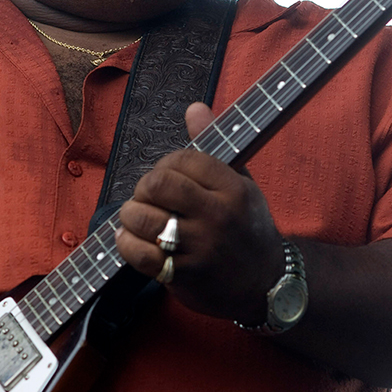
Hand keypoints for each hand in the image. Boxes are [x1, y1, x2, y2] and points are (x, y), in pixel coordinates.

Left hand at [116, 102, 285, 324]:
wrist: (264, 284)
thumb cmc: (248, 228)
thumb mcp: (241, 183)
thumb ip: (213, 146)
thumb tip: (194, 107)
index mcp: (233, 189)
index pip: (184, 159)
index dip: (166, 163)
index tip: (167, 174)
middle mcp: (217, 216)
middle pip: (159, 185)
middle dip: (144, 187)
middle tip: (147, 196)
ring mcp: (200, 247)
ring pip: (144, 218)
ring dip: (130, 215)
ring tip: (135, 216)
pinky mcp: (183, 275)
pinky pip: (140, 254)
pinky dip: (126, 244)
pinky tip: (129, 238)